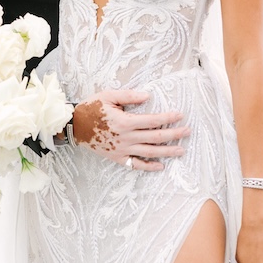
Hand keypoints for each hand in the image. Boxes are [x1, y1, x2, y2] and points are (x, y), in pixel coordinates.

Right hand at [72, 88, 188, 170]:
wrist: (75, 126)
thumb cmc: (91, 108)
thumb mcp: (108, 95)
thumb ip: (129, 96)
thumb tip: (148, 96)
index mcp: (125, 121)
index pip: (153, 121)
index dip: (168, 118)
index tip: (180, 115)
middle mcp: (127, 138)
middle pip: (155, 137)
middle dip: (174, 134)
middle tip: (187, 132)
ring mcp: (123, 150)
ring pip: (150, 152)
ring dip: (167, 151)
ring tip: (181, 150)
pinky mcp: (117, 157)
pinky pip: (136, 164)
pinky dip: (149, 166)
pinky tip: (160, 166)